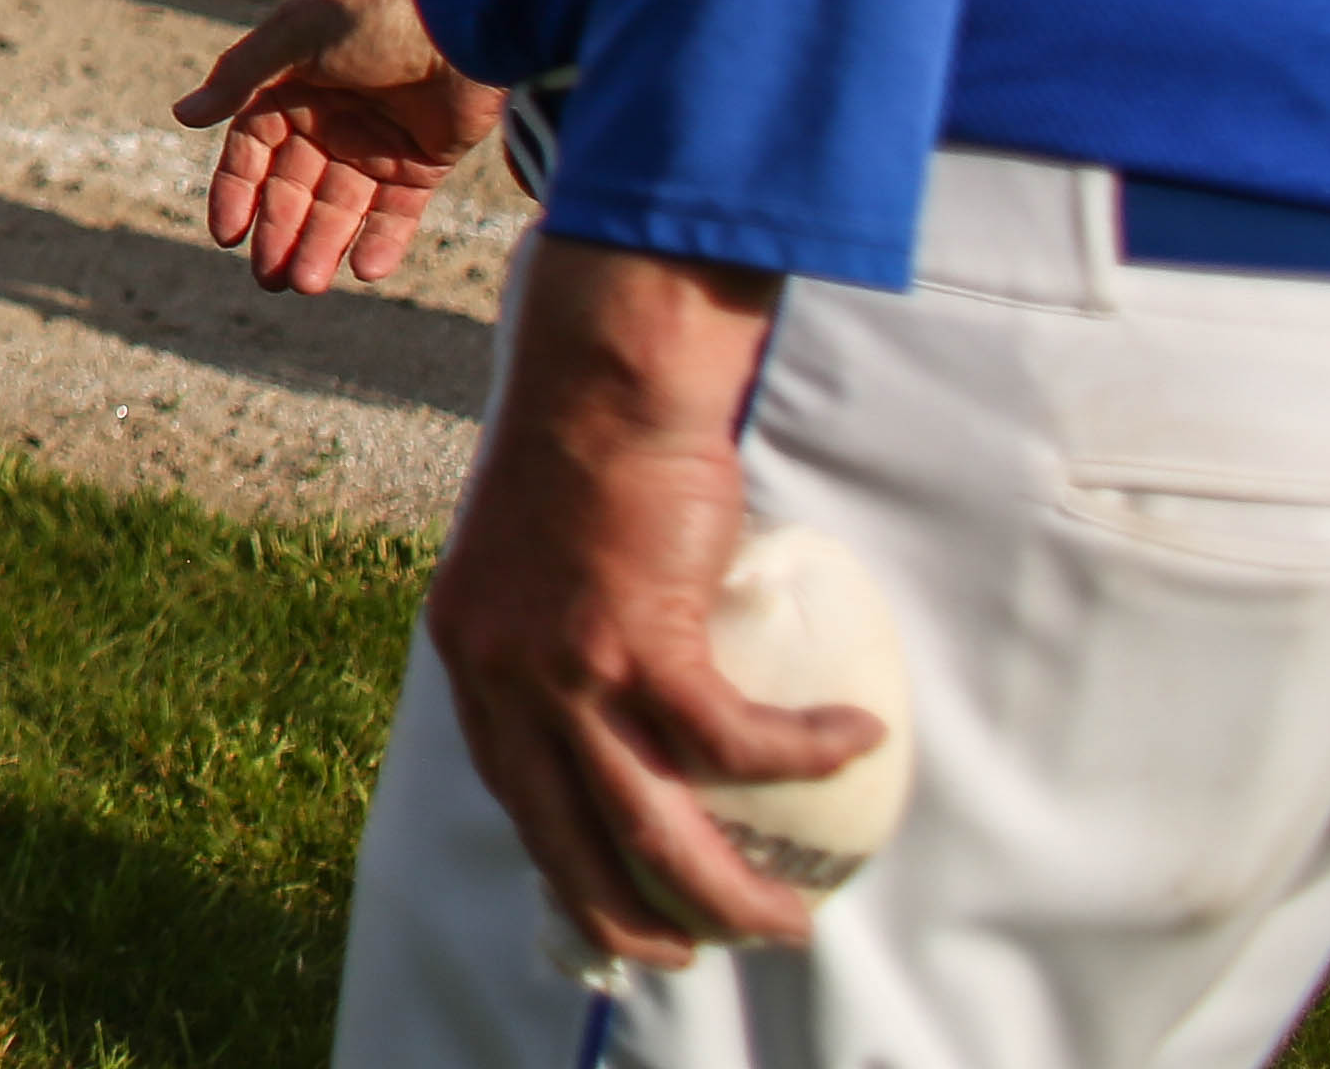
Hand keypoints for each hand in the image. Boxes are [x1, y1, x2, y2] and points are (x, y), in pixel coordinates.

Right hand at [176, 0, 503, 292]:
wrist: (466, 20)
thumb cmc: (374, 16)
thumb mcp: (297, 36)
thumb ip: (240, 75)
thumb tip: (183, 115)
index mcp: (288, 88)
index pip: (251, 151)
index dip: (237, 194)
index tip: (226, 236)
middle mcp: (326, 121)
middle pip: (293, 191)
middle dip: (279, 234)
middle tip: (269, 279)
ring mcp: (374, 145)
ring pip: (339, 209)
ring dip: (322, 246)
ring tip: (308, 284)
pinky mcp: (422, 165)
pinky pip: (394, 214)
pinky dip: (380, 243)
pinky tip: (364, 269)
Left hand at [429, 239, 879, 968]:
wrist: (606, 379)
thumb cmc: (587, 451)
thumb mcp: (535, 558)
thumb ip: (557, 627)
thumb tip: (623, 686)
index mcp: (474, 658)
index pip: (514, 796)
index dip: (567, 861)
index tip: (617, 902)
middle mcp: (503, 676)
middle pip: (569, 841)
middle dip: (635, 917)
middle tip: (697, 949)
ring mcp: (566, 666)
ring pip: (652, 824)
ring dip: (727, 889)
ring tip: (786, 916)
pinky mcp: (639, 641)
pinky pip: (737, 740)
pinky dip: (803, 752)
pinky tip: (855, 737)